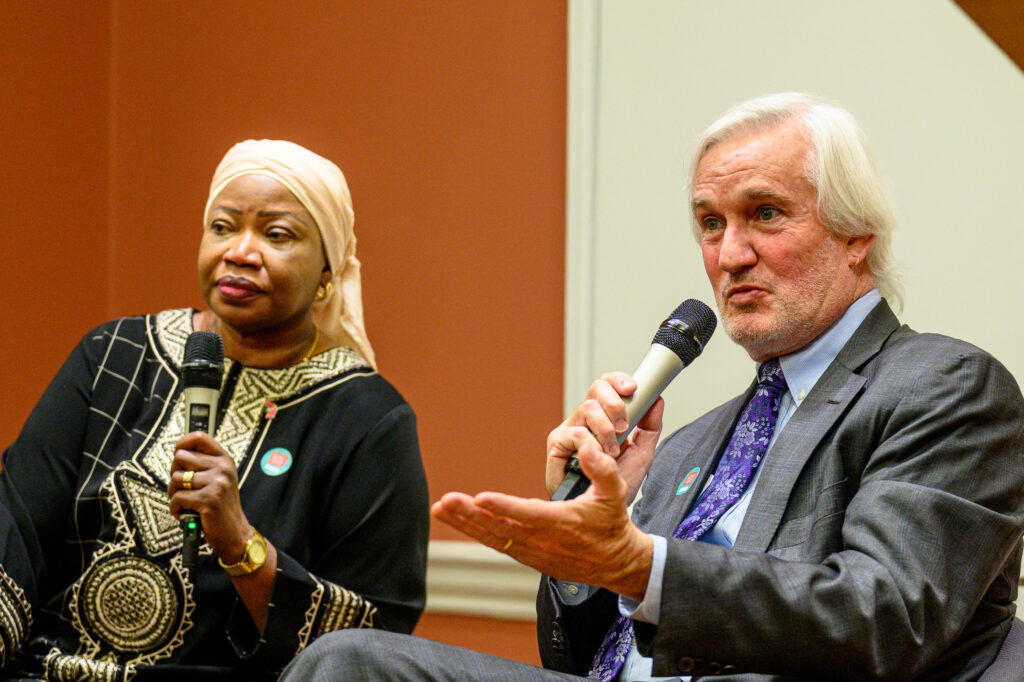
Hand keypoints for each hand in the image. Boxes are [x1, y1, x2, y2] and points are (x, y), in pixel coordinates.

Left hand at [168, 431, 251, 564]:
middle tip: (182, 487)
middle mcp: (223, 468)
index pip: (200, 437)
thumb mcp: (219, 479)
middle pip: (181, 457)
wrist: (235, 533)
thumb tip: (177, 453)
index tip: (177, 453)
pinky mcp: (209, 500)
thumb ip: (203, 464)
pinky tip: (184, 513)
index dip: (183, 442)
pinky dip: (175, 508)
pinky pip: (177, 497)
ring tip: (184, 502)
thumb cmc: (221, 506)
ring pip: (176, 478)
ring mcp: (217, 483)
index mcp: (225, 459)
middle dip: (175, 473)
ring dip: (173, 493)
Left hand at [433, 438, 653, 601]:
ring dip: (465, 524)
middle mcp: (542, 540)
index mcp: (562, 522)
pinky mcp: (527, 556)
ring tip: (441, 509)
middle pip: (500, 527)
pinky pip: (497, 543)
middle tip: (446, 501)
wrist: (616, 562)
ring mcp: (532, 551)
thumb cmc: (612, 524)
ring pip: (493, 537)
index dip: (503, 506)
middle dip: (470, 514)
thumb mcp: (616, 493)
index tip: (481, 498)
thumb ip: (602, 468)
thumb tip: (587, 446)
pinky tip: (458, 521)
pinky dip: (476, 532)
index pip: (528, 514)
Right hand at [545, 372, 663, 502]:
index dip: (618, 380)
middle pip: (596, 388)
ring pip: (587, 407)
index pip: (607, 386)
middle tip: (625, 426)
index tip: (633, 387)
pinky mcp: (557, 444)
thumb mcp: (642, 454)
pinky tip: (597, 457)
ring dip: (607, 429)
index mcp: (603, 417)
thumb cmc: (617, 484)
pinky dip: (591, 443)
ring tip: (612, 451)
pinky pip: (574, 432)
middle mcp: (584, 419)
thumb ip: (650, 426)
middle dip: (616, 403)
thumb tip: (656, 399)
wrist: (606, 511)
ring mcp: (569, 430)